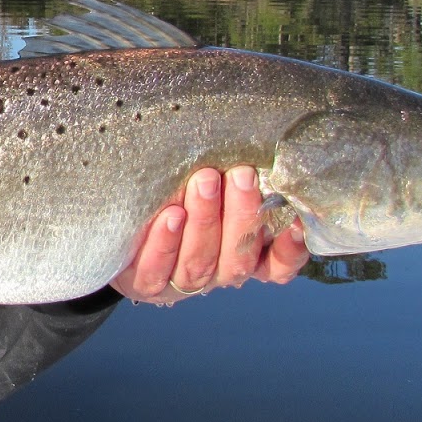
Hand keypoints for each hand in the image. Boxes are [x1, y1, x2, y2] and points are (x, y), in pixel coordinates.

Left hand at [110, 166, 309, 304]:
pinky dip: (166, 243)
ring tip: (204, 182)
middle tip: (241, 175)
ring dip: (206, 221)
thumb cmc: (178, 193)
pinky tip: (172, 216)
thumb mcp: (211, 185)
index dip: (290, 250)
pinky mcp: (145, 284)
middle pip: (237, 258)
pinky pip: (156, 270)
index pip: (277, 266)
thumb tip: (258, 137)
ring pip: (200, 262)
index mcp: (241, 256)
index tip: (299, 223)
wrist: (122, 227)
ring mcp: (181, 282)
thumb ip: (231, 176)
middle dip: (241, 215)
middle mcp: (216, 273)